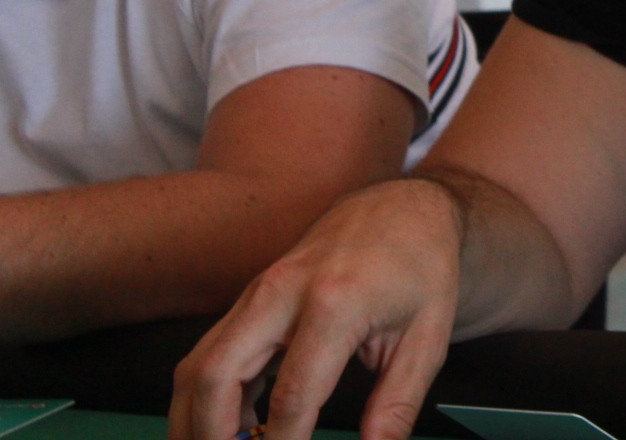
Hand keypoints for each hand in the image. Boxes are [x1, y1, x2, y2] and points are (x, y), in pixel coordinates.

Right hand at [168, 177, 462, 439]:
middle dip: (209, 436)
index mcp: (334, 302)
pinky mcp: (251, 298)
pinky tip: (237, 429)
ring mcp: (259, 291)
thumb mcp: (428, 338)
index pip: (292, 396)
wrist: (403, 208)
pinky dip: (209, 398)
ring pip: (197, 365)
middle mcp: (282, 293)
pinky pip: (210, 353)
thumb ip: (398, 404)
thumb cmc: (421, 267)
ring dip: (196, 420)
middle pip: (214, 375)